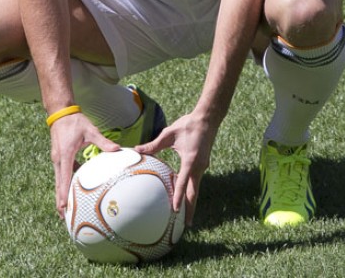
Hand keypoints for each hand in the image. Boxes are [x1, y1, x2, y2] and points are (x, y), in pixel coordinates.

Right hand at [49, 113, 118, 215]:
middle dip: (60, 201)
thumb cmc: (76, 122)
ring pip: (59, 181)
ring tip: (66, 209)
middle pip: (58, 185)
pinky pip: (62, 174)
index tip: (63, 208)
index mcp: (65, 155)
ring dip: (61, 194)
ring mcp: (57, 159)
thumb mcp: (90, 131)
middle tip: (63, 217)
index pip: (64, 179)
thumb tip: (117, 150)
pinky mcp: (59, 157)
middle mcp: (58, 160)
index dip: (63, 194)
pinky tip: (72, 190)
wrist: (60, 113)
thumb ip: (103, 142)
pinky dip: (65, 184)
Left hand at [135, 111, 217, 226]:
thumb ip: (154, 145)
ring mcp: (202, 166)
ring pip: (196, 188)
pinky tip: (185, 196)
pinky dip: (191, 191)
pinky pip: (195, 180)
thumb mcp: (169, 133)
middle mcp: (198, 166)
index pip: (183, 182)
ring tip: (186, 216)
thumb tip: (137, 149)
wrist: (208, 118)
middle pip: (194, 192)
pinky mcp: (202, 164)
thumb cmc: (187, 124)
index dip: (179, 197)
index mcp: (190, 160)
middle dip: (191, 209)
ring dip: (191, 201)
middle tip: (186, 225)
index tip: (176, 210)